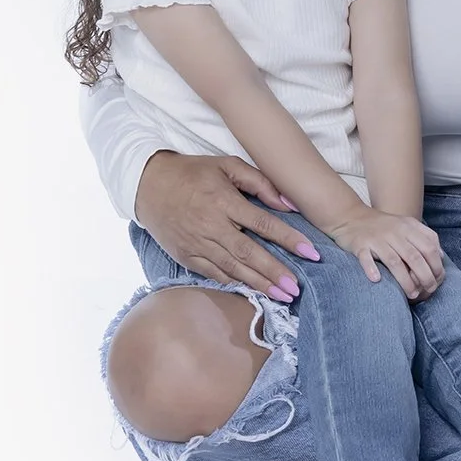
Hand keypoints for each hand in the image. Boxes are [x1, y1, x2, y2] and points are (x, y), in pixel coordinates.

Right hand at [134, 152, 318, 298]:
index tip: (312, 252)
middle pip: (249, 253)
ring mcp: (197, 244)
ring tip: (281, 296)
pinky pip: (214, 274)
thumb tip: (289, 203)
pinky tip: (252, 291)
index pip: (263, 224)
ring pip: (233, 268)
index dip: (289, 239)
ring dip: (259, 284)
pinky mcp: (186, 256)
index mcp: (224, 201)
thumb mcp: (227, 165)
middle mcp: (211, 226)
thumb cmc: (193, 172)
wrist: (148, 185)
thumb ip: (260, 182)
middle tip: (296, 288)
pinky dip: (234, 283)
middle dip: (275, 272)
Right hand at [328, 211, 443, 300]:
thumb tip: (441, 256)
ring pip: (394, 261)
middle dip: (425, 276)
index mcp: (408, 227)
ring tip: (412, 295)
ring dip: (405, 280)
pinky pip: (366, 258)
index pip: (429, 247)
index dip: (436, 265)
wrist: (351, 216)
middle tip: (429, 290)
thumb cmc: (383, 226)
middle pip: (414, 257)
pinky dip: (371, 269)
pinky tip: (377, 280)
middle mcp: (394, 232)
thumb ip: (425, 238)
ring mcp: (376, 238)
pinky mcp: (360, 245)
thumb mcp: (407, 225)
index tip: (438, 279)